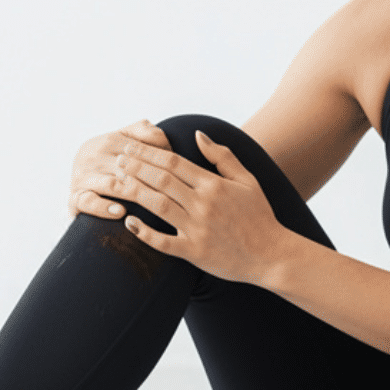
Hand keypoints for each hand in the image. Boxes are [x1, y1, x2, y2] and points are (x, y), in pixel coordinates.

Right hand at [69, 120, 172, 219]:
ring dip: (131, 193)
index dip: (158, 159)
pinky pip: (88, 202)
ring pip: (110, 185)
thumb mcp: (124, 140)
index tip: (179, 173)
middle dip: (150, 180)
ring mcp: (82, 177)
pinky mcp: (74, 198)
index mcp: (108, 141)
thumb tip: (163, 137)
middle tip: (173, 194)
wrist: (82, 183)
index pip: (136, 149)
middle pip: (126, 168)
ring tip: (150, 202)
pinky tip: (120, 211)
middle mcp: (92, 156)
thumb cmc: (111, 162)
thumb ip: (143, 133)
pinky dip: (103, 207)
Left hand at [114, 130, 289, 284]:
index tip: (131, 146)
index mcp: (214, 185)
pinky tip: (129, 222)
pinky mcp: (194, 253)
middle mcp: (203, 204)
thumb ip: (222, 156)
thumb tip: (198, 134)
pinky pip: (163, 242)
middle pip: (161, 179)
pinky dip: (145, 233)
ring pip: (157, 205)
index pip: (174, 162)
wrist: (272, 255)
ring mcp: (197, 229)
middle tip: (117, 159)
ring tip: (116, 182)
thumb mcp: (248, 180)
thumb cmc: (260, 216)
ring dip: (134, 192)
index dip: (149, 152)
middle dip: (135, 167)